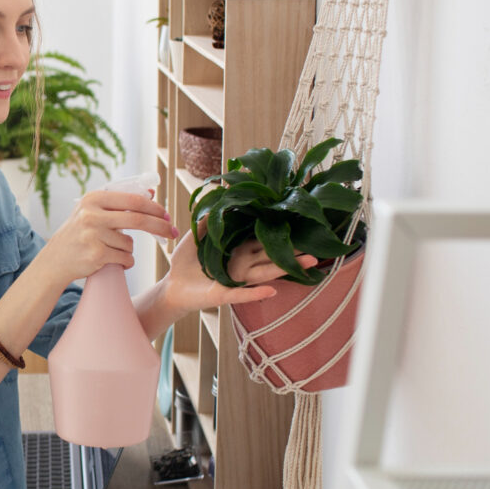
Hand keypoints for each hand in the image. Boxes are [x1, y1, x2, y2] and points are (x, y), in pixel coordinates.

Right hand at [39, 190, 178, 284]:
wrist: (55, 260)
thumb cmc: (78, 233)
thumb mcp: (92, 211)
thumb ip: (119, 202)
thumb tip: (150, 192)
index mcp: (94, 198)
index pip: (134, 200)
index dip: (154, 208)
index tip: (167, 215)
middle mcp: (92, 214)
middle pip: (139, 220)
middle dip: (160, 227)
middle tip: (172, 232)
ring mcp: (94, 235)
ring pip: (130, 243)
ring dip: (128, 249)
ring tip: (111, 250)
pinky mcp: (96, 255)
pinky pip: (126, 258)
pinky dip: (126, 261)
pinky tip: (111, 260)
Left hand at [162, 221, 316, 313]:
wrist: (172, 285)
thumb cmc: (186, 262)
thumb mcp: (196, 235)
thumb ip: (210, 218)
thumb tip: (222, 194)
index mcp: (239, 249)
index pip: (264, 239)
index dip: (280, 232)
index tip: (300, 222)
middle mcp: (243, 263)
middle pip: (272, 255)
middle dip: (294, 250)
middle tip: (317, 243)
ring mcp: (237, 279)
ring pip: (265, 273)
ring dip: (285, 269)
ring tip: (309, 262)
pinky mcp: (225, 294)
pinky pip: (243, 294)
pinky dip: (256, 293)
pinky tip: (272, 291)